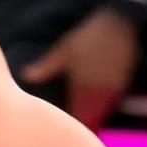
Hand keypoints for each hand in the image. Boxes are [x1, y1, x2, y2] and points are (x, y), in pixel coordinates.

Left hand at [22, 7, 138, 130]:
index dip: (68, 120)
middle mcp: (100, 93)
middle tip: (67, 118)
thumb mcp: (63, 50)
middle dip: (81, 120)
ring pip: (102, 113)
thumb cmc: (86, 37)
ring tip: (80, 113)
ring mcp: (113, 90)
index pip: (76, 115)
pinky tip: (94, 102)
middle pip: (91, 118)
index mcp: (83, 87)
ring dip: (92, 115)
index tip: (58, 120)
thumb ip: (45, 67)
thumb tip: (24, 76)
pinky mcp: (122, 84)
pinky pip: (111, 104)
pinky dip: (102, 107)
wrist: (117, 25)